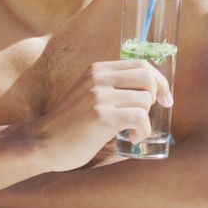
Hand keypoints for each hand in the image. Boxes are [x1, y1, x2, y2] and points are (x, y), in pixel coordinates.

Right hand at [29, 60, 172, 171]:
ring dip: (145, 119)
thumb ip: (110, 88)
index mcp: (97, 70)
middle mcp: (98, 78)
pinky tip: (130, 139)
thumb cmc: (70, 125)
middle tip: (149, 114)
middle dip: (157, 96)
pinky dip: (142, 131)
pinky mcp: (102, 117)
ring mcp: (99, 96)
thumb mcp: (88, 94)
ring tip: (131, 131)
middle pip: (147, 77)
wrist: (43, 143)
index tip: (164, 98)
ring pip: (145, 99)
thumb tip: (150, 90)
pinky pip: (140, 118)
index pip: (141, 64)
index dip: (159, 80)